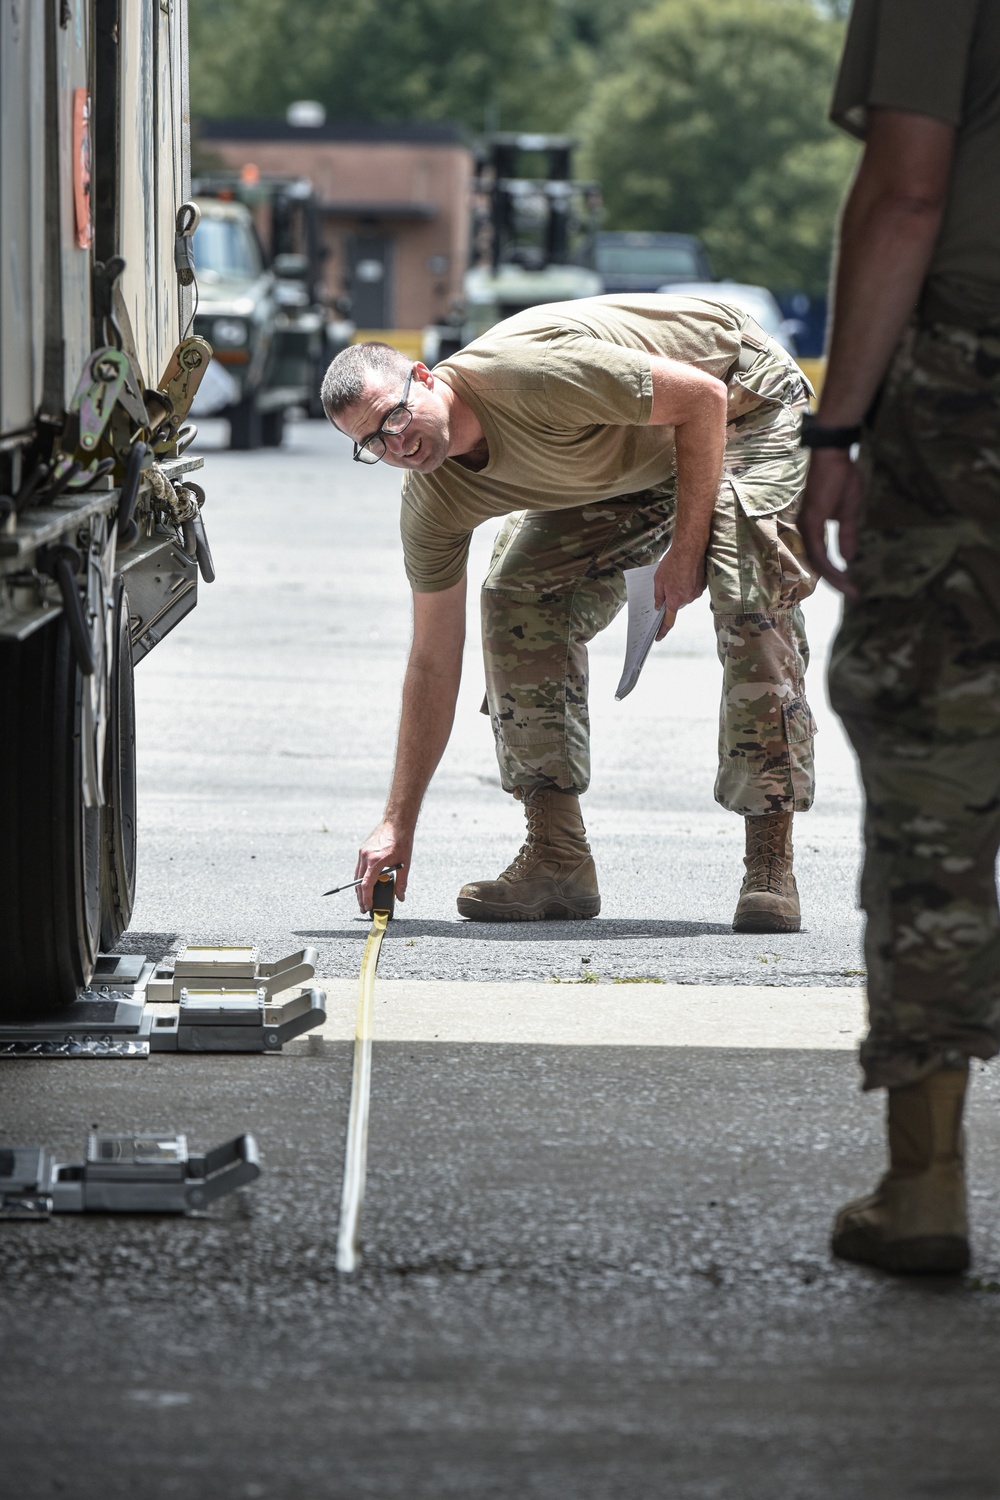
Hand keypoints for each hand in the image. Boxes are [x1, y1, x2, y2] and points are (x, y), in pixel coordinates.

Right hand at [355, 818, 412, 912]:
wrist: (396, 822)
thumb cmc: (402, 841)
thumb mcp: (404, 864)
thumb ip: (401, 882)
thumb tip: (400, 897)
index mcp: (376, 861)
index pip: (367, 885)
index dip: (366, 898)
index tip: (367, 907)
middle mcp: (366, 857)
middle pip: (358, 882)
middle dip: (360, 897)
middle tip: (363, 908)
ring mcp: (362, 852)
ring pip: (356, 875)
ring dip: (358, 889)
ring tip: (362, 900)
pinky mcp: (362, 849)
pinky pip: (359, 867)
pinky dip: (360, 878)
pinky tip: (364, 884)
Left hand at [653, 545, 705, 630]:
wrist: (690, 549)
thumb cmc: (672, 563)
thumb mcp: (658, 580)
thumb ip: (658, 596)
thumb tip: (658, 607)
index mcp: (674, 600)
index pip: (668, 621)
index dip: (662, 630)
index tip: (658, 637)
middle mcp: (687, 599)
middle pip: (677, 605)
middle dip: (672, 597)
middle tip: (668, 583)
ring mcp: (696, 593)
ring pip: (685, 597)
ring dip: (680, 589)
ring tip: (678, 574)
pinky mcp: (703, 587)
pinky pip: (692, 590)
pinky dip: (688, 584)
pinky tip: (686, 573)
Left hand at [798, 449, 862, 597]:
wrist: (835, 458)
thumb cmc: (841, 480)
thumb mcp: (847, 514)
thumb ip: (846, 536)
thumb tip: (848, 558)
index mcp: (812, 529)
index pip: (821, 559)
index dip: (835, 574)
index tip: (851, 587)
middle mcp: (804, 530)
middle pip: (817, 565)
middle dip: (836, 581)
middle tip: (853, 594)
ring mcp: (805, 527)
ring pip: (817, 561)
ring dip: (834, 577)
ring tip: (850, 588)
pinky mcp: (810, 521)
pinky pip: (817, 550)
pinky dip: (829, 564)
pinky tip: (842, 573)